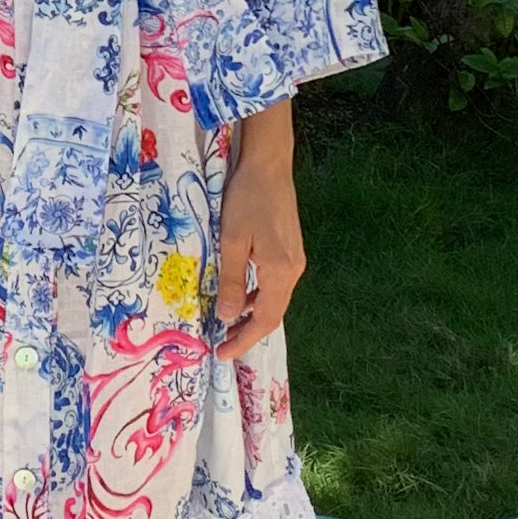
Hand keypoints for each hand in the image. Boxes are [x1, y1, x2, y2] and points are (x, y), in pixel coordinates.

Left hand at [214, 104, 303, 344]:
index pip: (264, 319)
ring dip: (253, 315)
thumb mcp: (232, 240)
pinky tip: (242, 296)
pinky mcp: (291, 250)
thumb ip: (231, 281)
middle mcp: (294, 270)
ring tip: (229, 326)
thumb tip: (228, 318)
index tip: (222, 355)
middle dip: (248, 333)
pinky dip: (258, 297)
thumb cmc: (247, 198)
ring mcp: (295, 260)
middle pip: (273, 313)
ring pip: (275, 299)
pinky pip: (276, 284)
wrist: (269, 164)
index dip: (244, 340)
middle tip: (223, 346)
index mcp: (281, 271)